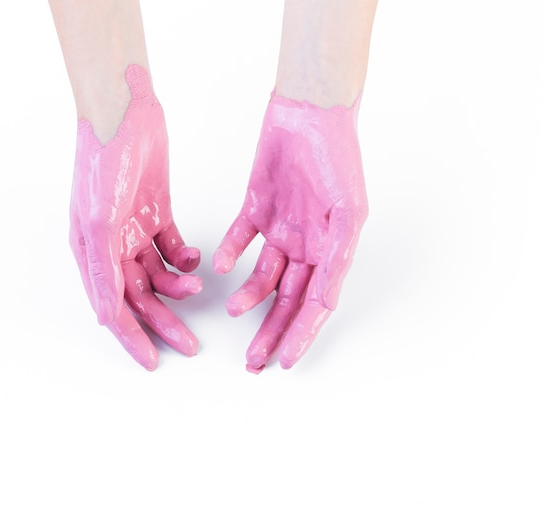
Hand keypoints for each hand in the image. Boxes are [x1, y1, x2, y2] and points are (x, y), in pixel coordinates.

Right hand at [69, 65, 200, 370]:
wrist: (126, 113)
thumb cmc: (103, 162)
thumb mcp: (98, 224)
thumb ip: (104, 273)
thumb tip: (107, 318)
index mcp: (91, 254)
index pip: (113, 308)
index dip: (132, 337)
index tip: (152, 362)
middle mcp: (112, 247)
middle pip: (140, 298)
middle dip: (164, 322)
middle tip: (189, 345)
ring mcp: (135, 231)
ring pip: (160, 276)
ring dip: (179, 287)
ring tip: (197, 288)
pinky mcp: (158, 214)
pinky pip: (173, 249)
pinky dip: (186, 258)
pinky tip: (195, 257)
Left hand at [213, 93, 367, 372]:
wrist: (308, 110)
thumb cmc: (336, 155)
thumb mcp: (347, 211)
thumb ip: (336, 258)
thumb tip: (326, 303)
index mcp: (331, 250)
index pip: (314, 304)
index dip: (301, 334)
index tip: (285, 360)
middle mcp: (306, 245)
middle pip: (286, 299)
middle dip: (271, 331)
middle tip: (255, 361)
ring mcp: (281, 229)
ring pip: (262, 276)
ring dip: (248, 298)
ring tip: (233, 312)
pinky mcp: (256, 209)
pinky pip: (240, 240)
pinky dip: (230, 255)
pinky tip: (221, 269)